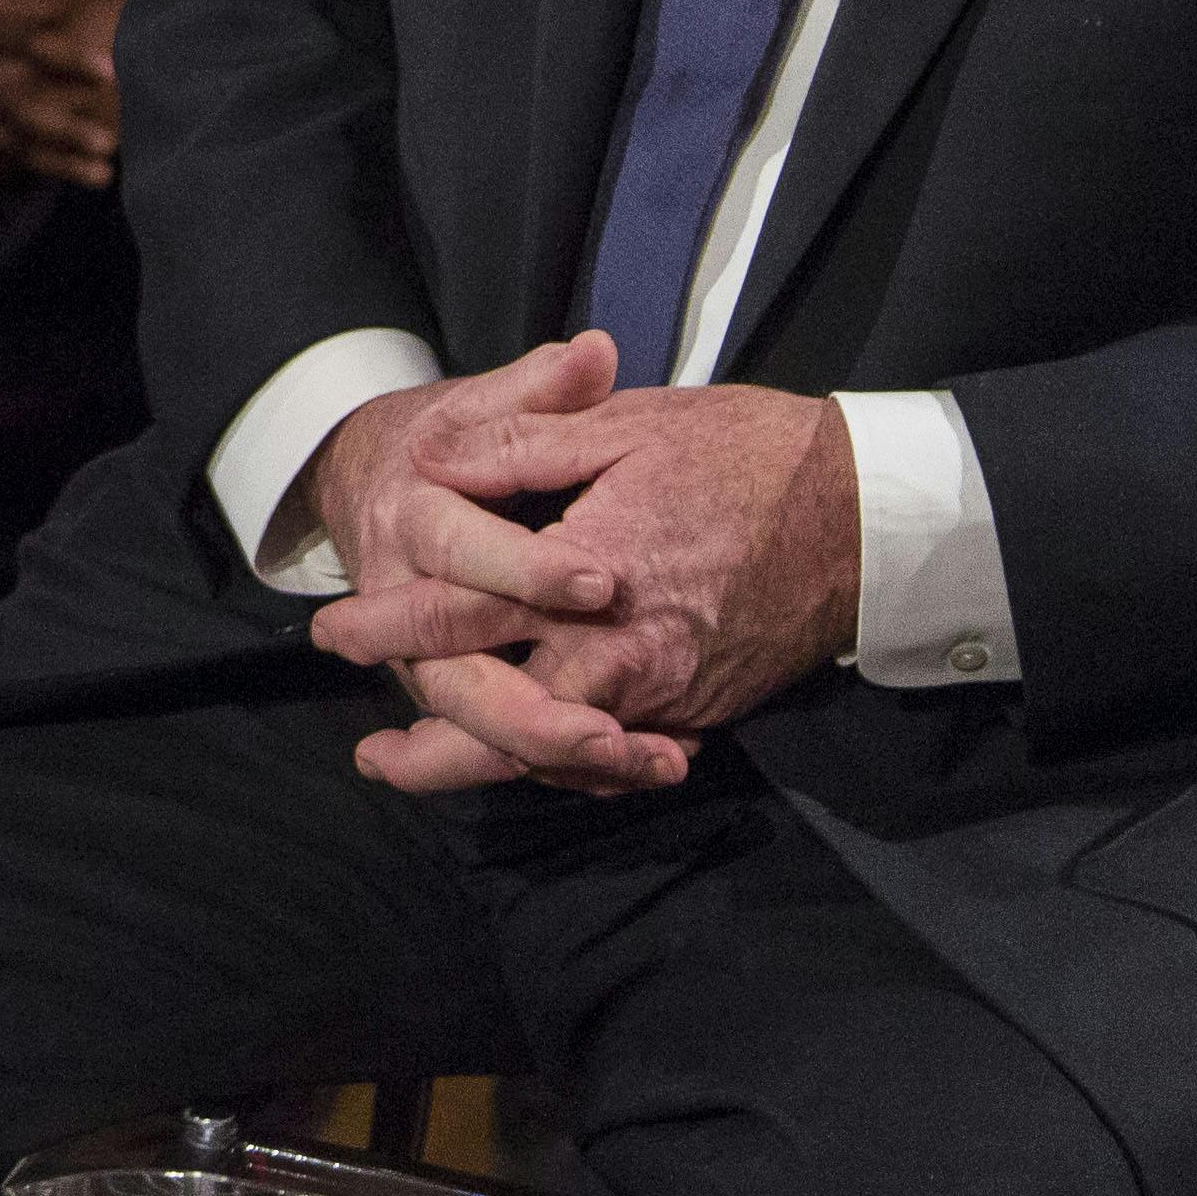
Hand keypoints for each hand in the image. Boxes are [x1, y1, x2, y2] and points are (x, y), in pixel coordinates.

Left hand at [317, 373, 863, 781]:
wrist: (864, 514)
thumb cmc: (744, 454)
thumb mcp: (627, 425)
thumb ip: (524, 442)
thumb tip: (434, 459)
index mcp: (586, 572)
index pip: (462, 612)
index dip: (390, 626)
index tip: (333, 633)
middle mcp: (622, 651)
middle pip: (503, 723)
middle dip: (430, 747)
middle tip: (371, 758)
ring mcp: (665, 691)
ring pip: (558, 755)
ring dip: (490, 768)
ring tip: (427, 770)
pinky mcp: (699, 708)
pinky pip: (618, 755)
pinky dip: (569, 767)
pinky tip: (533, 761)